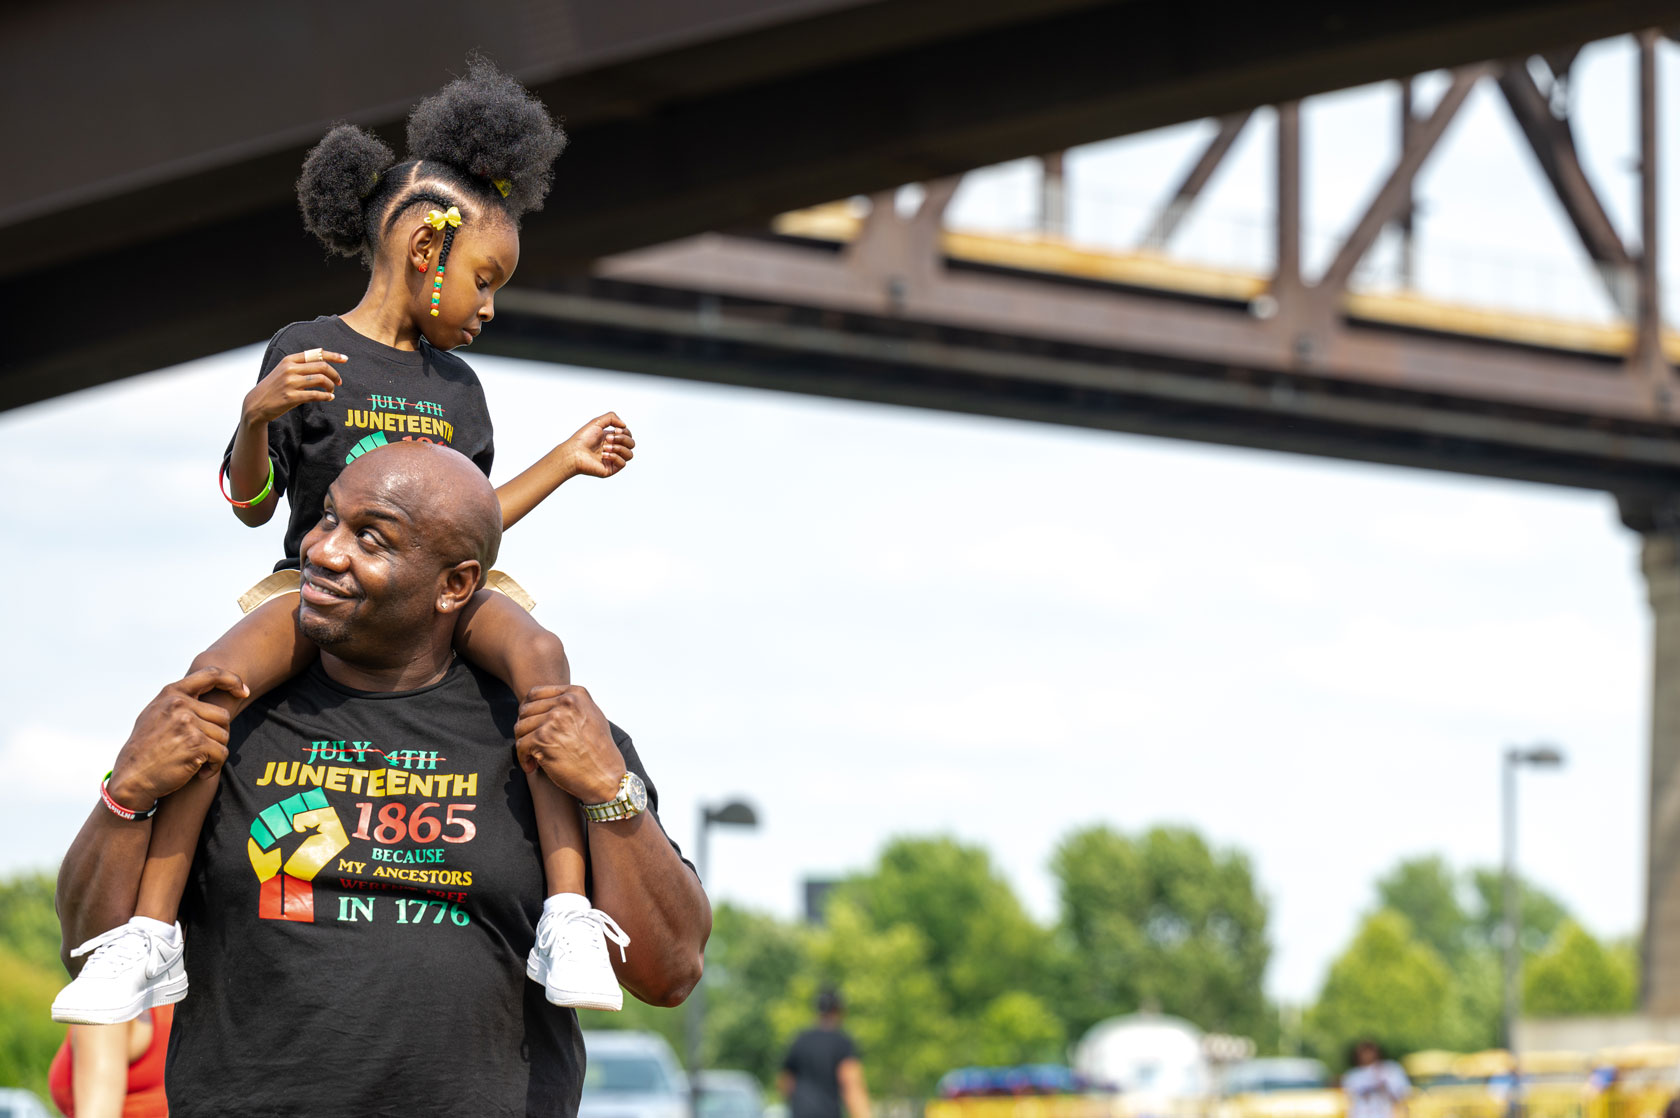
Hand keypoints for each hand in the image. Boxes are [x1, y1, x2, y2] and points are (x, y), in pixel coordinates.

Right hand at [106, 667, 249, 809]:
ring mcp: (188, 723)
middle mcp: (179, 704)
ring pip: (224, 735)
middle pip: (223, 715)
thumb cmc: (146, 748)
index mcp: (171, 693)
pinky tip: (201, 772)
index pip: (211, 675)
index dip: (232, 680)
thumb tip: (207, 689)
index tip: (243, 690)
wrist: (132, 777)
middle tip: (202, 749)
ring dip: (215, 752)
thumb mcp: (156, 714)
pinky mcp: (196, 743)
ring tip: (198, 761)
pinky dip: (215, 766)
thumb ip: (178, 702)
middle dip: (217, 734)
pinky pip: (222, 753)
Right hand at [242, 349, 346, 424]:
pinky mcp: (291, 397)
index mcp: (289, 360)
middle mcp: (290, 369)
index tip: (345, 359)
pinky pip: (316, 395)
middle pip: (322, 366)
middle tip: (339, 382)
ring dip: (331, 386)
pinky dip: (326, 396)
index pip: (316, 354)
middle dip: (335, 374)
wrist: (256, 404)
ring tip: (332, 391)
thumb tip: (323, 358)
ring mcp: (290, 383)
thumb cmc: (274, 387)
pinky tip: (329, 398)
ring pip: (321, 380)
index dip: (333, 355)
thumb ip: (301, 364)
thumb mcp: (284, 370)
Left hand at [514, 685, 625, 802]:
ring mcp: (553, 720)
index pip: (535, 693)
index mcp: (575, 695)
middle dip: (525, 729)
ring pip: (520, 727)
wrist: (606, 777)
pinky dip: (523, 759)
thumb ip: (572, 706)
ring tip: (533, 756)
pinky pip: (520, 745)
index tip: (530, 725)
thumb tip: (547, 704)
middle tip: (531, 744)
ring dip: (524, 744)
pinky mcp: (543, 738)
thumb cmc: (599, 752)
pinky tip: (532, 766)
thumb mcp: (592, 716)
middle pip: (525, 710)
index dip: (528, 710)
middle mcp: (565, 703)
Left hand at [557, 412, 635, 479]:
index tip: (615, 430)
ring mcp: (613, 460)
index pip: (628, 435)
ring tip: (605, 447)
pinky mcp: (611, 469)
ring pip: (630, 454)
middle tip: (608, 439)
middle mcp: (613, 449)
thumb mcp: (597, 422)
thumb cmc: (582, 438)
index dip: (625, 432)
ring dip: (619, 448)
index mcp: (611, 438)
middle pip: (631, 443)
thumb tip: (624, 425)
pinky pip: (623, 463)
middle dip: (622, 439)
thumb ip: (612, 418)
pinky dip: (615, 457)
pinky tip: (604, 455)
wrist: (574, 453)